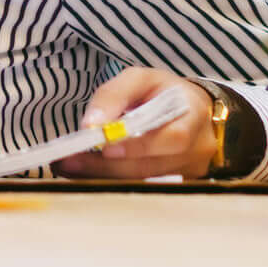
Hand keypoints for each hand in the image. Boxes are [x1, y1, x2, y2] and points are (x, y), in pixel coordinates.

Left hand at [53, 66, 217, 181]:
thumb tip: (91, 125)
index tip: (103, 146)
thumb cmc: (163, 91)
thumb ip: (114, 96)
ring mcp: (190, 170)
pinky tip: (88, 174)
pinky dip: (113, 181)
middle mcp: (198, 147)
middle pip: (153, 166)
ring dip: (104, 176)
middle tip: (69, 162)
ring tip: (70, 168)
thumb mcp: (140, 79)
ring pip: (144, 181)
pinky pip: (143, 187)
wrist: (192, 108)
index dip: (137, 145)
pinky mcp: (179, 183)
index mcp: (194, 115)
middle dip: (108, 166)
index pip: (171, 137)